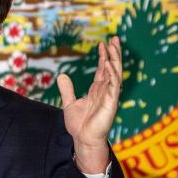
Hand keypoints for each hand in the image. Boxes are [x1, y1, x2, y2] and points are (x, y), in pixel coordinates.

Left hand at [56, 36, 122, 173]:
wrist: (83, 140)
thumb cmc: (79, 125)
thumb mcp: (69, 103)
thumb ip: (67, 90)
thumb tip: (61, 75)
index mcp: (97, 90)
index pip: (103, 69)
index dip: (103, 56)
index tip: (102, 44)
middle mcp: (105, 91)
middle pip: (112, 68)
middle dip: (114, 53)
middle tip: (114, 38)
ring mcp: (110, 96)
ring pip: (115, 74)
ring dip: (115, 59)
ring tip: (113, 46)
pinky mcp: (111, 103)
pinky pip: (114, 86)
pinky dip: (113, 74)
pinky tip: (110, 64)